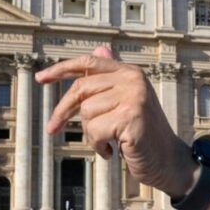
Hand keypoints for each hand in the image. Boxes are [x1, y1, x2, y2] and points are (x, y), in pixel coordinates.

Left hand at [37, 48, 196, 199]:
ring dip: (90, 135)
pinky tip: (112, 152)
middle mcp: (133, 79)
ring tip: (107, 143)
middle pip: (81, 89)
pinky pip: (95, 131)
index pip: (89, 63)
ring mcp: (134, 97)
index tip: (40, 78)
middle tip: (53, 129)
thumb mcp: (126, 102)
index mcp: (130, 72)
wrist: (168, 161)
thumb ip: (110, 79)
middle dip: (64, 112)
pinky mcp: (131, 118)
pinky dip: (98, 146)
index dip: (61, 69)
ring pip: (87, 113)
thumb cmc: (143, 134)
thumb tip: (99, 48)